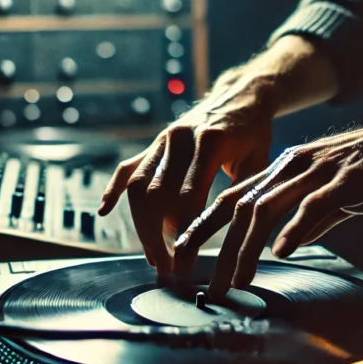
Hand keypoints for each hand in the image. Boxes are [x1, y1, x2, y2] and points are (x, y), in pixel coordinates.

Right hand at [97, 68, 276, 276]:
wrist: (241, 96)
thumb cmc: (254, 134)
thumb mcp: (258, 163)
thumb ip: (241, 195)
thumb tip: (232, 240)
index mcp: (210, 142)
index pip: (188, 196)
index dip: (184, 232)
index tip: (186, 262)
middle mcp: (180, 138)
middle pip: (156, 194)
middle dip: (157, 235)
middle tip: (166, 267)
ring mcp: (162, 139)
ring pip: (139, 186)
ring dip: (141, 224)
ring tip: (153, 255)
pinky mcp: (153, 143)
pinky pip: (128, 168)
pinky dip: (113, 189)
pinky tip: (104, 210)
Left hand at [174, 104, 362, 297]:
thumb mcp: (339, 194)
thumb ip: (313, 217)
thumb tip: (291, 243)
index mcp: (288, 168)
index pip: (233, 198)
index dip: (203, 225)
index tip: (183, 253)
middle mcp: (294, 165)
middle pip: (238, 206)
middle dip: (211, 245)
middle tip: (195, 279)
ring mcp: (319, 170)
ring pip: (266, 208)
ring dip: (243, 249)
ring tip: (232, 281)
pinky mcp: (348, 178)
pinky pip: (314, 205)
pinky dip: (295, 229)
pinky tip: (282, 252)